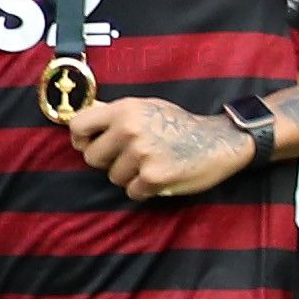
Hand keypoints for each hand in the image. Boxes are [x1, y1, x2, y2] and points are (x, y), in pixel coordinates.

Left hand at [66, 93, 251, 200]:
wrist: (220, 141)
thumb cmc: (179, 124)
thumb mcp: (146, 107)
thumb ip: (113, 111)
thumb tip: (83, 110)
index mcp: (125, 109)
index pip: (78, 126)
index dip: (80, 139)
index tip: (90, 144)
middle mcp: (129, 129)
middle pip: (92, 157)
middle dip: (107, 161)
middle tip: (130, 157)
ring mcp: (142, 154)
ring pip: (113, 177)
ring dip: (129, 176)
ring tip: (151, 164)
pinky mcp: (154, 177)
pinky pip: (132, 191)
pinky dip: (143, 189)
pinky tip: (160, 176)